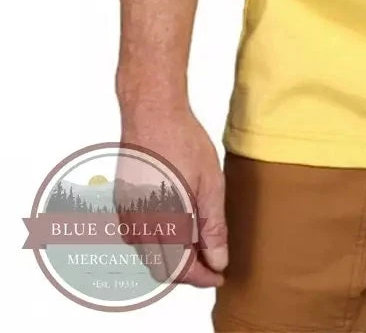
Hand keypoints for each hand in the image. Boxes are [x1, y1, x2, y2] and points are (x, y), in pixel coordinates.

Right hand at [119, 105, 227, 287]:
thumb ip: (213, 227)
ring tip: (200, 242)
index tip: (220, 274)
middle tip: (213, 261)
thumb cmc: (182, 141)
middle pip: (163, 267)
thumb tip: (218, 260)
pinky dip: (159, 240)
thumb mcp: (210, 183)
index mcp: (161, 222)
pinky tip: (177, 224)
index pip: (180, 270)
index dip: (203, 277)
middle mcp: (138, 225)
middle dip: (189, 270)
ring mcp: (126, 214)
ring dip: (173, 256)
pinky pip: (139, 236)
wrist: (151, 111)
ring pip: (150, 253)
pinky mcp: (122, 203)